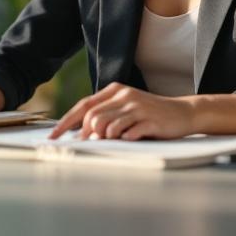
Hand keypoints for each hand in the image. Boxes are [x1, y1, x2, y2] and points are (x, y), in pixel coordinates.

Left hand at [49, 82, 197, 140]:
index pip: (83, 105)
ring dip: (105, 138)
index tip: (53, 136)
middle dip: (87, 134)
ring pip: (107, 125)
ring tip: (113, 141)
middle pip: (93, 116)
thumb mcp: (126, 109)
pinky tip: (128, 140)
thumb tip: (81, 133)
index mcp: (115, 91)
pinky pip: (128, 132)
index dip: (66, 122)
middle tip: (90, 144)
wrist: (182, 113)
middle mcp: (124, 95)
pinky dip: (124, 139)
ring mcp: (137, 107)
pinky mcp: (149, 119)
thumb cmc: (150, 115)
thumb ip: (106, 115)